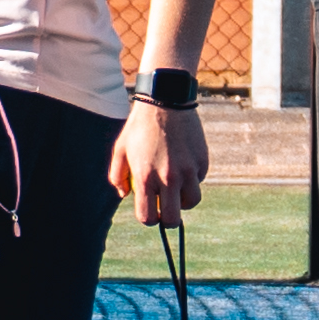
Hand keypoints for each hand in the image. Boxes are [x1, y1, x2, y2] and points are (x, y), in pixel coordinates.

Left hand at [113, 94, 205, 225]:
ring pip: (192, 202)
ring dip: (184, 200)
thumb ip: (117, 176)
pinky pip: (199, 180)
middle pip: (173, 219)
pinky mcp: (202, 161)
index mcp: (145, 178)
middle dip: (168, 219)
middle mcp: (168, 178)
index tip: (150, 212)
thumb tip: (124, 195)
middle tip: (166, 208)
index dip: (149, 219)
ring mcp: (188, 170)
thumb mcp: (120, 149)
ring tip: (177, 188)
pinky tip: (184, 164)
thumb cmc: (139, 126)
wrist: (165, 100)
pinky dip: (193, 179)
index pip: (148, 217)